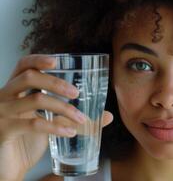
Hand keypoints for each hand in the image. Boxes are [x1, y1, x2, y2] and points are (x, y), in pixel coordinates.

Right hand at [0, 54, 112, 180]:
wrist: (10, 166)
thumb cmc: (29, 140)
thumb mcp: (53, 123)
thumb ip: (76, 117)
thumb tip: (108, 116)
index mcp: (16, 89)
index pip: (23, 65)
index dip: (38, 59)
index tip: (57, 61)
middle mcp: (5, 96)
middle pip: (30, 77)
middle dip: (56, 83)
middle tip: (76, 93)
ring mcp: (2, 113)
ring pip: (36, 100)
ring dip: (64, 108)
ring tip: (81, 118)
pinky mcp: (3, 130)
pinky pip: (33, 124)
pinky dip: (55, 127)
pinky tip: (70, 132)